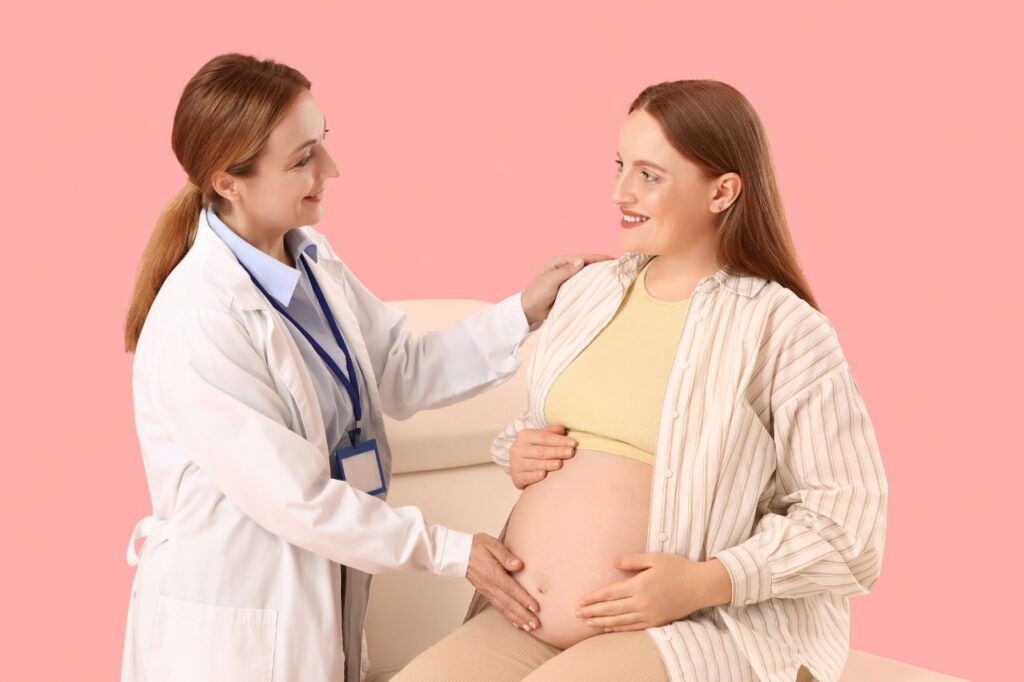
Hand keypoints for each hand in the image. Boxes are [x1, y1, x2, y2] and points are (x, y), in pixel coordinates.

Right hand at [466, 533, 541, 631]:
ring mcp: (487, 591)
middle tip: (536, 624)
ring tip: (529, 628)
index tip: (535, 608)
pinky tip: (516, 623)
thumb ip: (506, 555)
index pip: (511, 589)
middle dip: (523, 615)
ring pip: (504, 608)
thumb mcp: (492, 544)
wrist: (459, 553)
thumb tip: (519, 565)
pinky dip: (508, 617)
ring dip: (517, 619)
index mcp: (493, 573)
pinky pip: (498, 607)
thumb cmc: (477, 546)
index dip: (524, 599)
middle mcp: (490, 586)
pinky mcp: (486, 593)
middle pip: (509, 603)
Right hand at [510, 425, 576, 488]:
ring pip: (534, 464)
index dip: (559, 440)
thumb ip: (551, 432)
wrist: (517, 465)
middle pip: (540, 451)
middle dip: (557, 452)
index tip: (574, 443)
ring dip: (548, 464)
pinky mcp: (516, 477)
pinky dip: (535, 476)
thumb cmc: (534, 449)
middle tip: (570, 452)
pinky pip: (526, 477)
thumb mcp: (540, 438)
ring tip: (560, 464)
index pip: (544, 437)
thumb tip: (562, 428)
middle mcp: (518, 449)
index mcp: (525, 435)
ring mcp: (516, 463)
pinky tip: (543, 475)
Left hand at [520, 253, 613, 326]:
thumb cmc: (537, 294)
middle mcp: (563, 268)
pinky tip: (601, 285)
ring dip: (597, 274)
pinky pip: (582, 284)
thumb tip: (581, 261)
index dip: (597, 257)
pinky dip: (591, 283)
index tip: (611, 258)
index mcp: (558, 262)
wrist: (529, 311)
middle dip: (600, 264)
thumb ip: (566, 271)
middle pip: (585, 264)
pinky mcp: (567, 289)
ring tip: (612, 274)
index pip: (581, 257)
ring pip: (585, 274)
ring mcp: (566, 278)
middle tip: (616, 265)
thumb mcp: (550, 281)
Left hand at [574, 554, 733, 632]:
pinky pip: (633, 627)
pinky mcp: (656, 621)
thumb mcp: (654, 558)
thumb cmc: (677, 568)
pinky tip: (608, 628)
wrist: (700, 586)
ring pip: (619, 621)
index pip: (610, 594)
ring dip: (601, 622)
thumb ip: (632, 560)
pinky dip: (618, 629)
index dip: (593, 598)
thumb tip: (612, 562)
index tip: (580, 601)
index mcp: (639, 585)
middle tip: (576, 614)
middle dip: (591, 612)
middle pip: (610, 609)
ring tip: (587, 623)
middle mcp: (641, 602)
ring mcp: (649, 614)